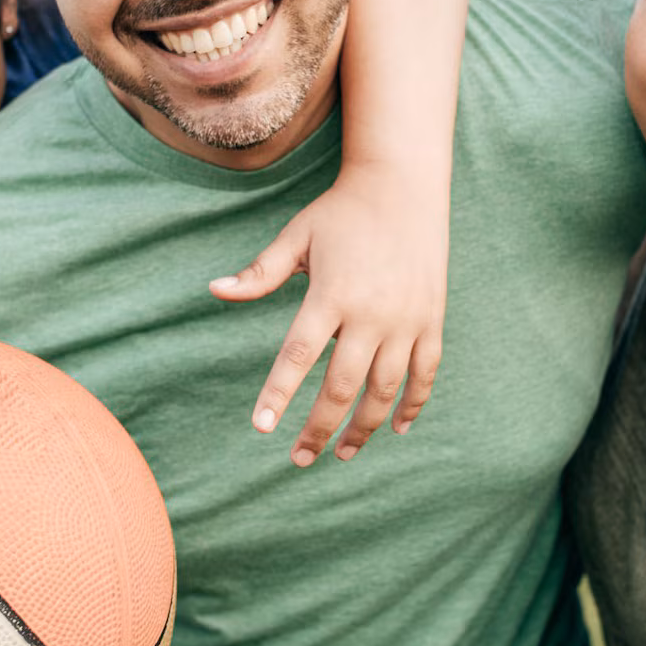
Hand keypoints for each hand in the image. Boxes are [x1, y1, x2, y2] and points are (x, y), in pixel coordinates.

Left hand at [212, 165, 446, 464]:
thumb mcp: (297, 237)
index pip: (298, 357)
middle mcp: (371, 313)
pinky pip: (425, 373)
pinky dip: (413, 405)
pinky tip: (397, 428)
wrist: (404, 186)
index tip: (263, 428)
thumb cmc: (342, 213)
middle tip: (300, 459)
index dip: (279, 395)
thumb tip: (213, 290)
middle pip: (342, 387)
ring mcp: (406, 320)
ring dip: (364, 428)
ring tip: (344, 453)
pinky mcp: (431, 320)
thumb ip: (260, 272)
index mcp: (331, 295)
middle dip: (319, 429)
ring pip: (385, 390)